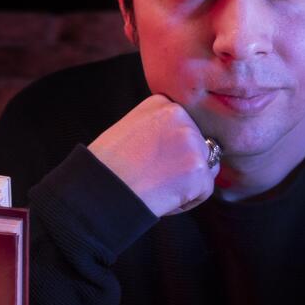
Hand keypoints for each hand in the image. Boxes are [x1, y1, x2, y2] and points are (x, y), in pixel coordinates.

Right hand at [88, 95, 219, 217]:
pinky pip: (205, 190)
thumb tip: (182, 145)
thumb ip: (160, 129)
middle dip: (181, 166)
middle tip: (151, 176)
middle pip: (200, 146)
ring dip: (186, 182)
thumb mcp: (132, 129)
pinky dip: (186, 202)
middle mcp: (180, 115)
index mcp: (162, 103)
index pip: (185, 128)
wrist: (98, 191)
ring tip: (156, 185)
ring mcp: (192, 141)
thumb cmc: (107, 167)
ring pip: (205, 168)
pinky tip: (161, 196)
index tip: (148, 160)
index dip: (170, 151)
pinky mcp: (199, 169)